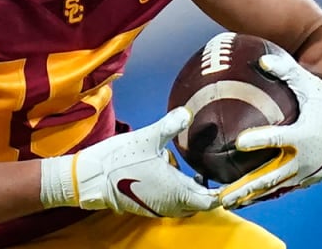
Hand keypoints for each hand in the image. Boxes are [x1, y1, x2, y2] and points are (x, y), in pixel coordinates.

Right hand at [40, 108, 217, 216]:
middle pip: (199, 204)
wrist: (90, 178)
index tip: (231, 181)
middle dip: (208, 191)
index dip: (223, 193)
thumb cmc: (120, 160)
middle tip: (215, 173)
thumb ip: (171, 126)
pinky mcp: (146, 206)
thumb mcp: (148, 138)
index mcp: (176, 192)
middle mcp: (170, 205)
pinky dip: (177, 192)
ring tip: (196, 172)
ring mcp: (157, 207)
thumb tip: (188, 113)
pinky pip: (170, 203)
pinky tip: (172, 174)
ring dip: (192, 191)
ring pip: (184, 204)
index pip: (210, 200)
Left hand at [219, 52, 321, 207]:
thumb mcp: (311, 85)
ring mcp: (307, 172)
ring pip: (273, 188)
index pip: (277, 139)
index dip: (259, 141)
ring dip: (250, 196)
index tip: (239, 143)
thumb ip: (286, 71)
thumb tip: (261, 59)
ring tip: (227, 203)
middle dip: (245, 186)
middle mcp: (304, 158)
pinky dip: (264, 194)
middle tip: (221, 194)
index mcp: (304, 135)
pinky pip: (283, 188)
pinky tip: (244, 198)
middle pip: (269, 176)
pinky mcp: (309, 178)